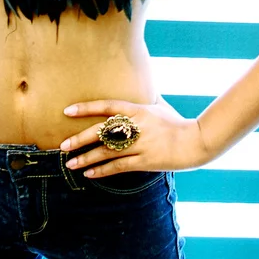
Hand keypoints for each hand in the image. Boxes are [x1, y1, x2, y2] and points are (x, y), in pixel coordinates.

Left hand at [59, 95, 211, 177]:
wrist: (196, 141)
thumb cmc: (177, 122)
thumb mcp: (160, 106)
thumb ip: (144, 99)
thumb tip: (138, 85)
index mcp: (138, 110)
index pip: (107, 106)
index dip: (86, 108)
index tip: (67, 111)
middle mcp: (136, 126)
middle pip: (102, 131)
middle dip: (80, 138)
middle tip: (63, 145)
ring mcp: (141, 144)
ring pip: (107, 152)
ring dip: (86, 158)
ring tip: (70, 163)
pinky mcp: (145, 161)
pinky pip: (119, 167)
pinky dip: (102, 171)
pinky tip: (89, 173)